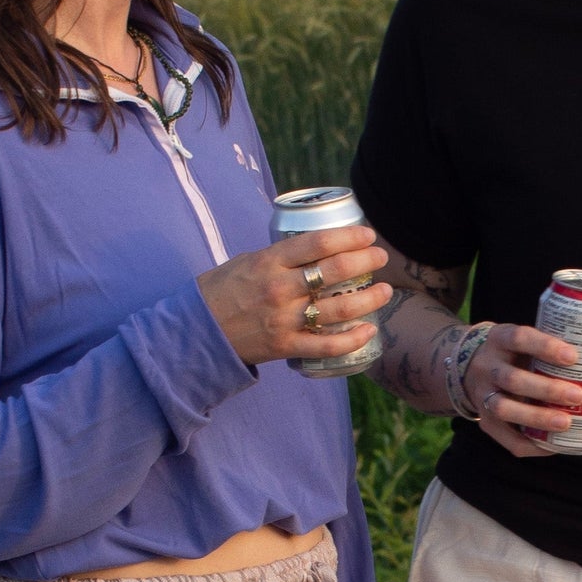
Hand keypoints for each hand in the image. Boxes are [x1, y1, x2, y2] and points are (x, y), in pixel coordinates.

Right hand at [199, 226, 391, 367]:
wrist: (196, 331)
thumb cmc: (220, 291)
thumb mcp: (247, 261)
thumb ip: (280, 256)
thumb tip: (314, 249)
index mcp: (270, 261)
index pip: (319, 242)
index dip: (350, 236)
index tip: (368, 234)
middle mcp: (281, 289)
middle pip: (336, 271)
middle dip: (367, 261)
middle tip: (381, 258)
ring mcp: (285, 319)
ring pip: (340, 308)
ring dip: (370, 298)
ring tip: (385, 290)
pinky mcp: (287, 347)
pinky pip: (328, 346)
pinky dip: (354, 339)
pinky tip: (370, 329)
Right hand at [460, 323, 581, 456]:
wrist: (469, 365)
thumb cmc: (518, 353)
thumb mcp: (534, 342)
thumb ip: (573, 351)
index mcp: (501, 338)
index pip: (520, 338)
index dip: (545, 346)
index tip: (573, 357)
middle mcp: (487, 366)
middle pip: (511, 378)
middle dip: (546, 389)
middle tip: (577, 396)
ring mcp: (481, 395)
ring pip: (504, 409)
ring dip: (536, 418)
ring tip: (566, 424)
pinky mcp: (484, 422)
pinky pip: (505, 439)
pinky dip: (531, 445)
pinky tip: (554, 447)